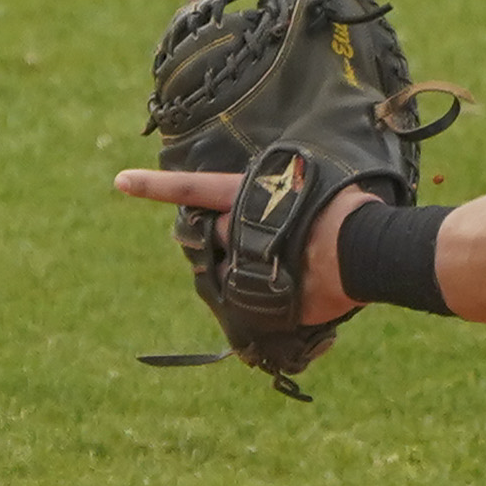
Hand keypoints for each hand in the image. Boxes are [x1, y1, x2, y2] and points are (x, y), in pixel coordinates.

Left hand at [114, 165, 374, 323]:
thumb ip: (282, 194)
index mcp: (244, 196)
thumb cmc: (346, 210)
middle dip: (232, 237)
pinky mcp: (254, 301)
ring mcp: (240, 266)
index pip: (190, 188)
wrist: (366, 250)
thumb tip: (285, 200)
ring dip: (250, 270)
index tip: (119, 181)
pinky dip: (269, 301)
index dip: (154, 186)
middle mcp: (234, 229)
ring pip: (230, 271)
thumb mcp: (309, 184)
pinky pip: (250, 304)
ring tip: (296, 264)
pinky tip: (302, 292)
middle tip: (269, 238)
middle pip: (215, 235)